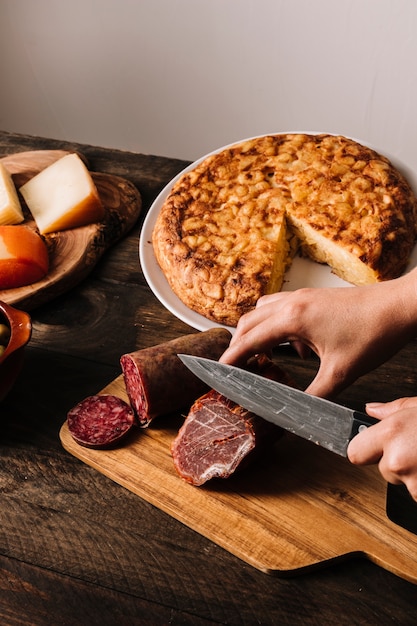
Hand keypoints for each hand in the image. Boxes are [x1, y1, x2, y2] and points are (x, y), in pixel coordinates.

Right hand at [221, 270, 416, 397]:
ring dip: (257, 331)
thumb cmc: (373, 334)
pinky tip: (295, 344)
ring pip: (263, 310)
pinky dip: (277, 323)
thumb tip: (297, 410)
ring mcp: (303, 296)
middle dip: (239, 345)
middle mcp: (292, 303)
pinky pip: (282, 307)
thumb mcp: (340, 372)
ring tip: (261, 354)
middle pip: (249, 322)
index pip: (249, 340)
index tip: (219, 370)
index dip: (232, 358)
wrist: (399, 307)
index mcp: (292, 319)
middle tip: (236, 366)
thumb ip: (314, 394)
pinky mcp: (314, 297)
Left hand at [348, 398, 416, 500]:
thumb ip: (391, 410)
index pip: (354, 452)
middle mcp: (396, 459)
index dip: (365, 450)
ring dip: (414, 476)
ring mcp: (412, 482)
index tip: (375, 448)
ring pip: (404, 483)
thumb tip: (371, 410)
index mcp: (391, 433)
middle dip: (398, 463)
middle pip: (383, 469)